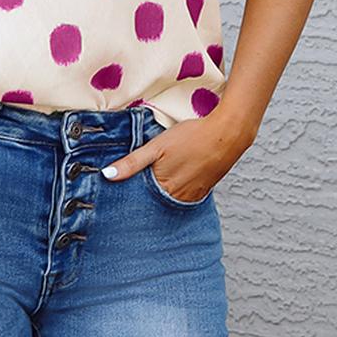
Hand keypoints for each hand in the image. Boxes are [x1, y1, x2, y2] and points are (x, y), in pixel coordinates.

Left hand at [101, 105, 256, 201]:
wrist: (228, 133)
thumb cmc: (192, 136)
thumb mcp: (156, 146)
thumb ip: (132, 162)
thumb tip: (107, 175)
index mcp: (164, 189)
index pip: (140, 201)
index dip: (130, 195)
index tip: (120, 194)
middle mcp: (178, 198)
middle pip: (155, 202)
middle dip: (145, 198)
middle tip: (137, 189)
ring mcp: (193, 196)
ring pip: (170, 201)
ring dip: (162, 195)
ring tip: (157, 183)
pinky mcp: (204, 191)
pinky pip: (185, 197)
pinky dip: (177, 192)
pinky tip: (175, 181)